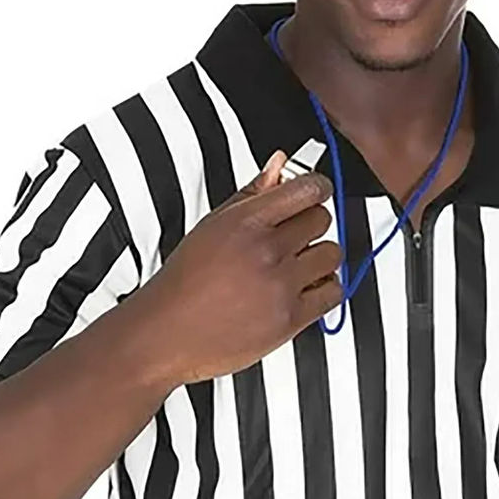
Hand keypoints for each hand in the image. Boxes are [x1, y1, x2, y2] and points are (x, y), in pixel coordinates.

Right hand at [134, 149, 342, 385]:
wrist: (166, 333)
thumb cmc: (184, 283)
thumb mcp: (212, 226)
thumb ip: (251, 195)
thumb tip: (280, 164)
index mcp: (246, 222)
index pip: (306, 190)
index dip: (317, 188)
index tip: (317, 192)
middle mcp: (266, 251)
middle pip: (322, 219)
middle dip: (311, 225)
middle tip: (295, 237)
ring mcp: (281, 285)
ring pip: (332, 254)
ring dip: (320, 258)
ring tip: (298, 266)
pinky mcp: (290, 318)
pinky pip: (333, 293)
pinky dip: (324, 288)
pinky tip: (304, 289)